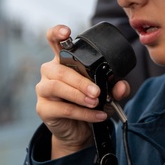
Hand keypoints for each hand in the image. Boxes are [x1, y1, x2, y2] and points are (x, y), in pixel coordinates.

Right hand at [36, 25, 130, 158]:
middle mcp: (50, 71)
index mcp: (63, 61)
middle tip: (97, 92)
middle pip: (61, 70)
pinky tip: (97, 116)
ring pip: (57, 87)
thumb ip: (115, 87)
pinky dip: (82, 113)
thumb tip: (122, 86)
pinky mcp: (43, 108)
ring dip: (78, 95)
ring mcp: (43, 90)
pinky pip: (62, 109)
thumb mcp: (107, 93)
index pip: (53, 41)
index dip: (57, 33)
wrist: (80, 131)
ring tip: (95, 102)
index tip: (67, 32)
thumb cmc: (90, 104)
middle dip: (81, 81)